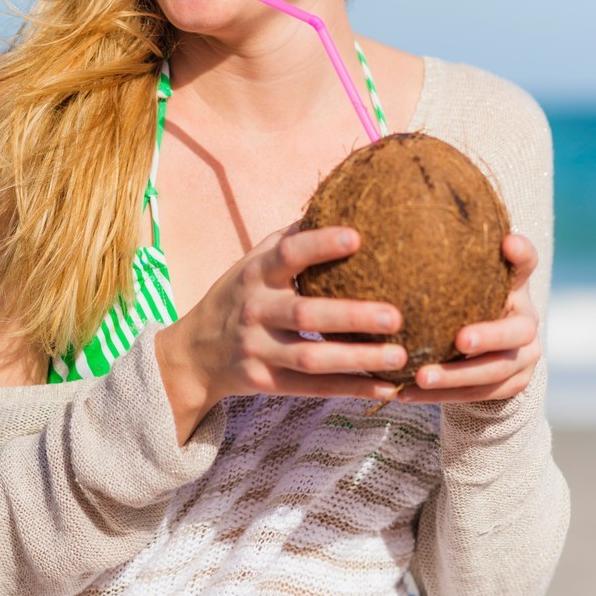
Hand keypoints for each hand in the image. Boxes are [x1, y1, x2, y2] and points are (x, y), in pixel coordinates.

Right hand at [155, 223, 406, 442]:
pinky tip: (387, 388)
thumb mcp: (253, 262)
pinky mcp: (266, 382)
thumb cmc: (240, 294)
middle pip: (305, 314)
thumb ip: (289, 240)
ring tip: (400, 356)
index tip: (357, 237)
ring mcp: (258, 349)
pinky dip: (351, 388)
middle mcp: (255, 310)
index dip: (320, 244)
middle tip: (396, 315)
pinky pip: (313, 388)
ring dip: (358, 358)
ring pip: (312, 358)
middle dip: (352, 315)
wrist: (196, 352)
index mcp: (255, 273)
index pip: (288, 254)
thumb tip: (337, 207)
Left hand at [398, 233, 540, 404]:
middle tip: (460, 339)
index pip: (526, 262)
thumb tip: (391, 224)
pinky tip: (406, 394)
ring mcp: (524, 357)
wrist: (485, 346)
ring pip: (494, 371)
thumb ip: (443, 254)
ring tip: (419, 377)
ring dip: (456, 376)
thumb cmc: (462, 297)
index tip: (507, 243)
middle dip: (490, 335)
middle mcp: (527, 320)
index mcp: (516, 285)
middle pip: (517, 330)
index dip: (521, 254)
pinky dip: (440, 397)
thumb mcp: (457, 274)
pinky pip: (476, 395)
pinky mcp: (511, 385)